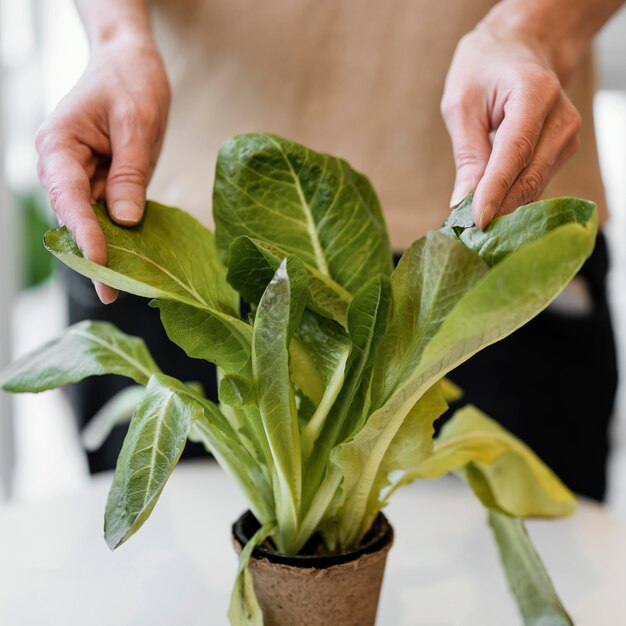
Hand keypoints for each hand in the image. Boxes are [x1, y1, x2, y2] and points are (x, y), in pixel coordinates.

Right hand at [35, 37, 169, 302]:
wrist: (129, 64)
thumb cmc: (130, 83)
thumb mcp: (137, 124)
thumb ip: (130, 172)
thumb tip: (125, 220)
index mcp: (59, 144)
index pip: (68, 196)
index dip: (84, 232)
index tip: (100, 262)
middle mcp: (62, 166)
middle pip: (72, 218)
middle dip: (92, 255)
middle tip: (113, 293)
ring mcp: (80, 176)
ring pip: (88, 222)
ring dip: (105, 253)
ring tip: (123, 289)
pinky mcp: (101, 183)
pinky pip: (106, 214)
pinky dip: (119, 237)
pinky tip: (134, 264)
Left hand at [441, 20, 580, 229]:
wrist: (519, 50)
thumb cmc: (483, 71)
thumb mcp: (461, 104)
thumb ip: (467, 153)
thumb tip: (462, 201)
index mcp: (535, 94)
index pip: (515, 152)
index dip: (496, 190)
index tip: (477, 221)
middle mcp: (561, 117)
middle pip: (529, 176)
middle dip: (498, 207)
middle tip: (465, 232)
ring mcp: (567, 136)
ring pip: (535, 186)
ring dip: (504, 207)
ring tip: (471, 223)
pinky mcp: (563, 151)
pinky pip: (536, 184)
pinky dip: (512, 199)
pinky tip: (490, 209)